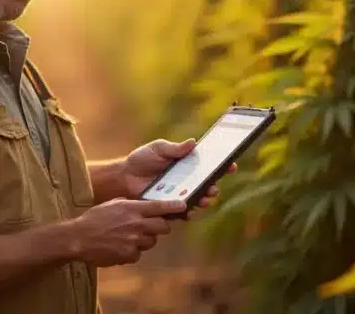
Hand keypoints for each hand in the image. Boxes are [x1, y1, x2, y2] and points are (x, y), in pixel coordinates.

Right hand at [67, 198, 185, 266]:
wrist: (79, 238)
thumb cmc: (94, 218)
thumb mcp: (113, 204)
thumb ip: (131, 204)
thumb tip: (145, 206)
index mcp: (132, 208)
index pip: (160, 206)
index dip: (174, 206)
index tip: (184, 206)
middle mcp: (136, 224)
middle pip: (163, 226)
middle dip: (160, 226)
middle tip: (153, 226)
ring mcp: (134, 241)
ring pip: (151, 241)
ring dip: (145, 239)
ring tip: (128, 236)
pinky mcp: (129, 255)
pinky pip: (138, 253)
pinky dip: (132, 251)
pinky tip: (119, 246)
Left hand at [122, 138, 237, 210]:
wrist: (124, 176)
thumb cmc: (141, 159)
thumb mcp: (157, 149)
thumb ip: (174, 148)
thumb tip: (193, 143)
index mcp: (187, 165)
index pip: (209, 166)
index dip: (222, 166)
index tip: (231, 165)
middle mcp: (187, 181)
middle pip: (207, 185)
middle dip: (213, 186)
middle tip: (213, 187)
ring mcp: (179, 194)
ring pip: (198, 199)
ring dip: (204, 200)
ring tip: (204, 199)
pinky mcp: (170, 206)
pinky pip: (182, 212)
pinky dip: (188, 212)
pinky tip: (190, 211)